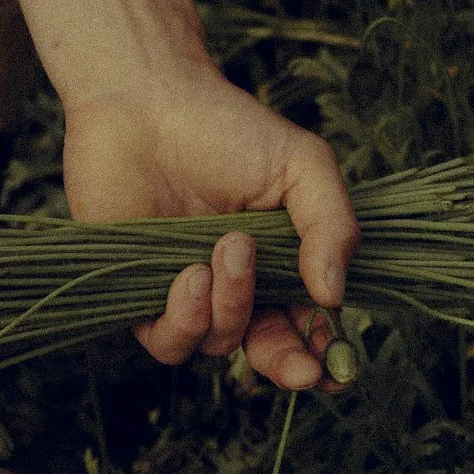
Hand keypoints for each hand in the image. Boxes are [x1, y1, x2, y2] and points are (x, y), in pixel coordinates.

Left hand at [63, 58, 357, 389]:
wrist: (145, 102)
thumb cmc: (227, 128)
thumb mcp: (301, 167)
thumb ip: (330, 227)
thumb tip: (334, 296)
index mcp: (278, 265)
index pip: (305, 326)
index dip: (322, 353)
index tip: (338, 371)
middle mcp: (233, 288)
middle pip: (265, 353)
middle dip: (286, 364)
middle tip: (300, 368)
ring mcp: (184, 295)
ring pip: (217, 344)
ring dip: (231, 307)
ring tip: (227, 248)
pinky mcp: (136, 296)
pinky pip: (166, 340)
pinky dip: (185, 317)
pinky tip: (190, 272)